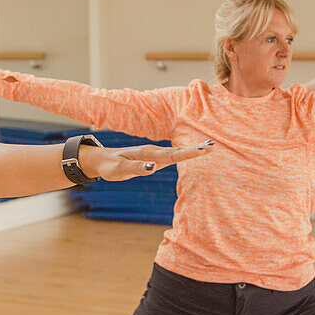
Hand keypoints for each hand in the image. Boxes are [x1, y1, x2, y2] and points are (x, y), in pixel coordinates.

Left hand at [78, 140, 214, 181]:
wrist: (101, 160)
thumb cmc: (109, 165)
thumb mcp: (120, 168)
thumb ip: (137, 168)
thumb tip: (153, 168)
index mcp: (148, 154)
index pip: (172, 154)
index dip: (188, 153)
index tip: (203, 150)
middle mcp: (153, 153)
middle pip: (178, 152)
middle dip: (195, 150)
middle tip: (213, 146)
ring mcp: (153, 155)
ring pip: (176, 153)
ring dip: (192, 150)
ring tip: (208, 148)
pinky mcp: (152, 159)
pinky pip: (170, 157)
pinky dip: (183, 155)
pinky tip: (191, 154)